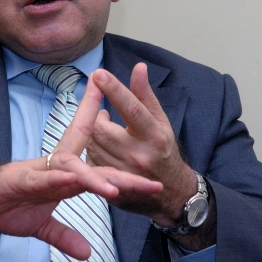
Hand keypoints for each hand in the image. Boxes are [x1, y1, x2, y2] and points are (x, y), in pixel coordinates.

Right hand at [0, 72, 161, 259]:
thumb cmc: (5, 205)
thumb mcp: (41, 226)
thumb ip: (65, 235)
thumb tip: (87, 252)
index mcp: (63, 176)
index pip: (95, 162)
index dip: (121, 159)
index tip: (145, 156)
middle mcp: (57, 168)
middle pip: (95, 160)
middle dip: (123, 164)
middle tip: (152, 170)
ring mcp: (41, 171)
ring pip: (76, 167)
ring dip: (99, 178)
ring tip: (119, 190)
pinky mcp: (24, 178)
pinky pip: (48, 178)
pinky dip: (64, 180)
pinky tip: (79, 181)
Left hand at [87, 63, 197, 225]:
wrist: (171, 194)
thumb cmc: (163, 150)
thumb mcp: (160, 122)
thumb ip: (145, 95)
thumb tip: (139, 67)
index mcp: (154, 135)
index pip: (132, 108)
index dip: (114, 90)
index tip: (98, 73)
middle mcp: (139, 155)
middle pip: (101, 129)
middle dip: (95, 117)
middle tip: (101, 112)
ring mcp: (123, 173)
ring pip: (92, 145)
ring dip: (92, 132)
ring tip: (103, 128)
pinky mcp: (111, 186)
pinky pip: (90, 161)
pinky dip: (92, 150)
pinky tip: (101, 147)